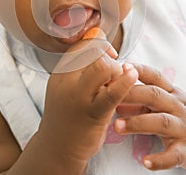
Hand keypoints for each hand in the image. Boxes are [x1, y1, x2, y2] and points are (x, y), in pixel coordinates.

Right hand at [37, 39, 137, 165]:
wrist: (57, 147)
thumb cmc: (67, 115)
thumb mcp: (66, 87)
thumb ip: (81, 69)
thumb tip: (106, 50)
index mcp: (61, 72)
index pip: (81, 44)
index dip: (99, 42)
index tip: (109, 53)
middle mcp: (67, 81)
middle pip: (92, 52)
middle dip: (109, 55)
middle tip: (116, 67)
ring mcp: (79, 97)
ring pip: (102, 67)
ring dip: (117, 68)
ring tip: (119, 78)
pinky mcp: (93, 113)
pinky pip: (113, 92)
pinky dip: (125, 81)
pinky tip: (132, 76)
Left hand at [114, 64, 185, 170]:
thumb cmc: (174, 121)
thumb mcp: (159, 107)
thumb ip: (138, 102)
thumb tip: (114, 98)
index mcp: (170, 93)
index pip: (155, 76)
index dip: (139, 70)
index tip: (122, 67)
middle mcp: (178, 106)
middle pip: (154, 95)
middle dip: (131, 94)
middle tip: (110, 96)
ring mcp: (183, 127)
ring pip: (161, 121)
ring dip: (137, 123)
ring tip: (116, 126)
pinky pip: (173, 155)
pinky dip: (160, 159)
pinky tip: (145, 162)